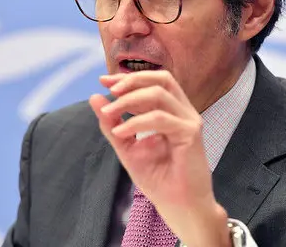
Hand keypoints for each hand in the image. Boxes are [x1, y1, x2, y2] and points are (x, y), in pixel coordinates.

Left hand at [89, 70, 230, 246]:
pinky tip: (120, 132)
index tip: (103, 81)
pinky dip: (136, 122)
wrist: (178, 207)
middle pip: (161, 79)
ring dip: (129, 100)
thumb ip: (111, 124)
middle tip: (109, 89)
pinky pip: (160, 118)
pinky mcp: (191, 133)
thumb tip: (94, 98)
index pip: (152, 83)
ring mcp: (189, 120)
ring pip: (159, 93)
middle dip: (132, 80)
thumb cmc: (158, 179)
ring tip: (108, 113)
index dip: (128, 78)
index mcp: (171, 111)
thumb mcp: (126, 147)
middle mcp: (183, 111)